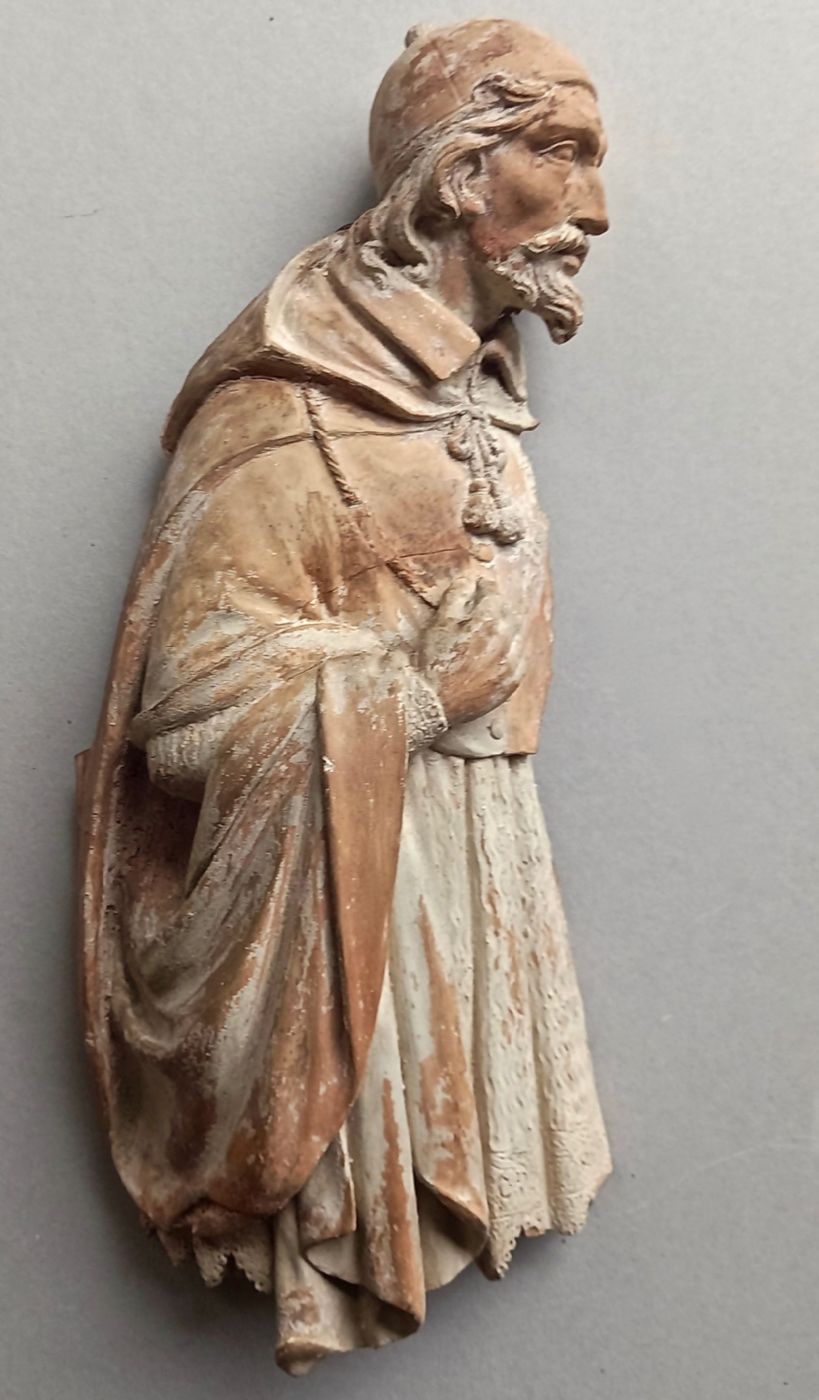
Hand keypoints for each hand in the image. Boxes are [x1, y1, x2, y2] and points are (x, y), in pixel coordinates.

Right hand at [415, 575, 525, 726]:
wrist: (434, 705)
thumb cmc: (433, 664)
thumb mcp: (439, 624)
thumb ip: (456, 597)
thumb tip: (469, 580)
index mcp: (487, 623)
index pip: (493, 594)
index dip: (485, 587)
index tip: (480, 585)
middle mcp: (505, 642)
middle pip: (509, 613)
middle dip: (498, 605)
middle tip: (487, 604)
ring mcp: (511, 664)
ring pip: (519, 635)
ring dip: (509, 626)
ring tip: (494, 626)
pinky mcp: (512, 682)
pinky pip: (521, 659)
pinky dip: (515, 649)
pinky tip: (503, 649)